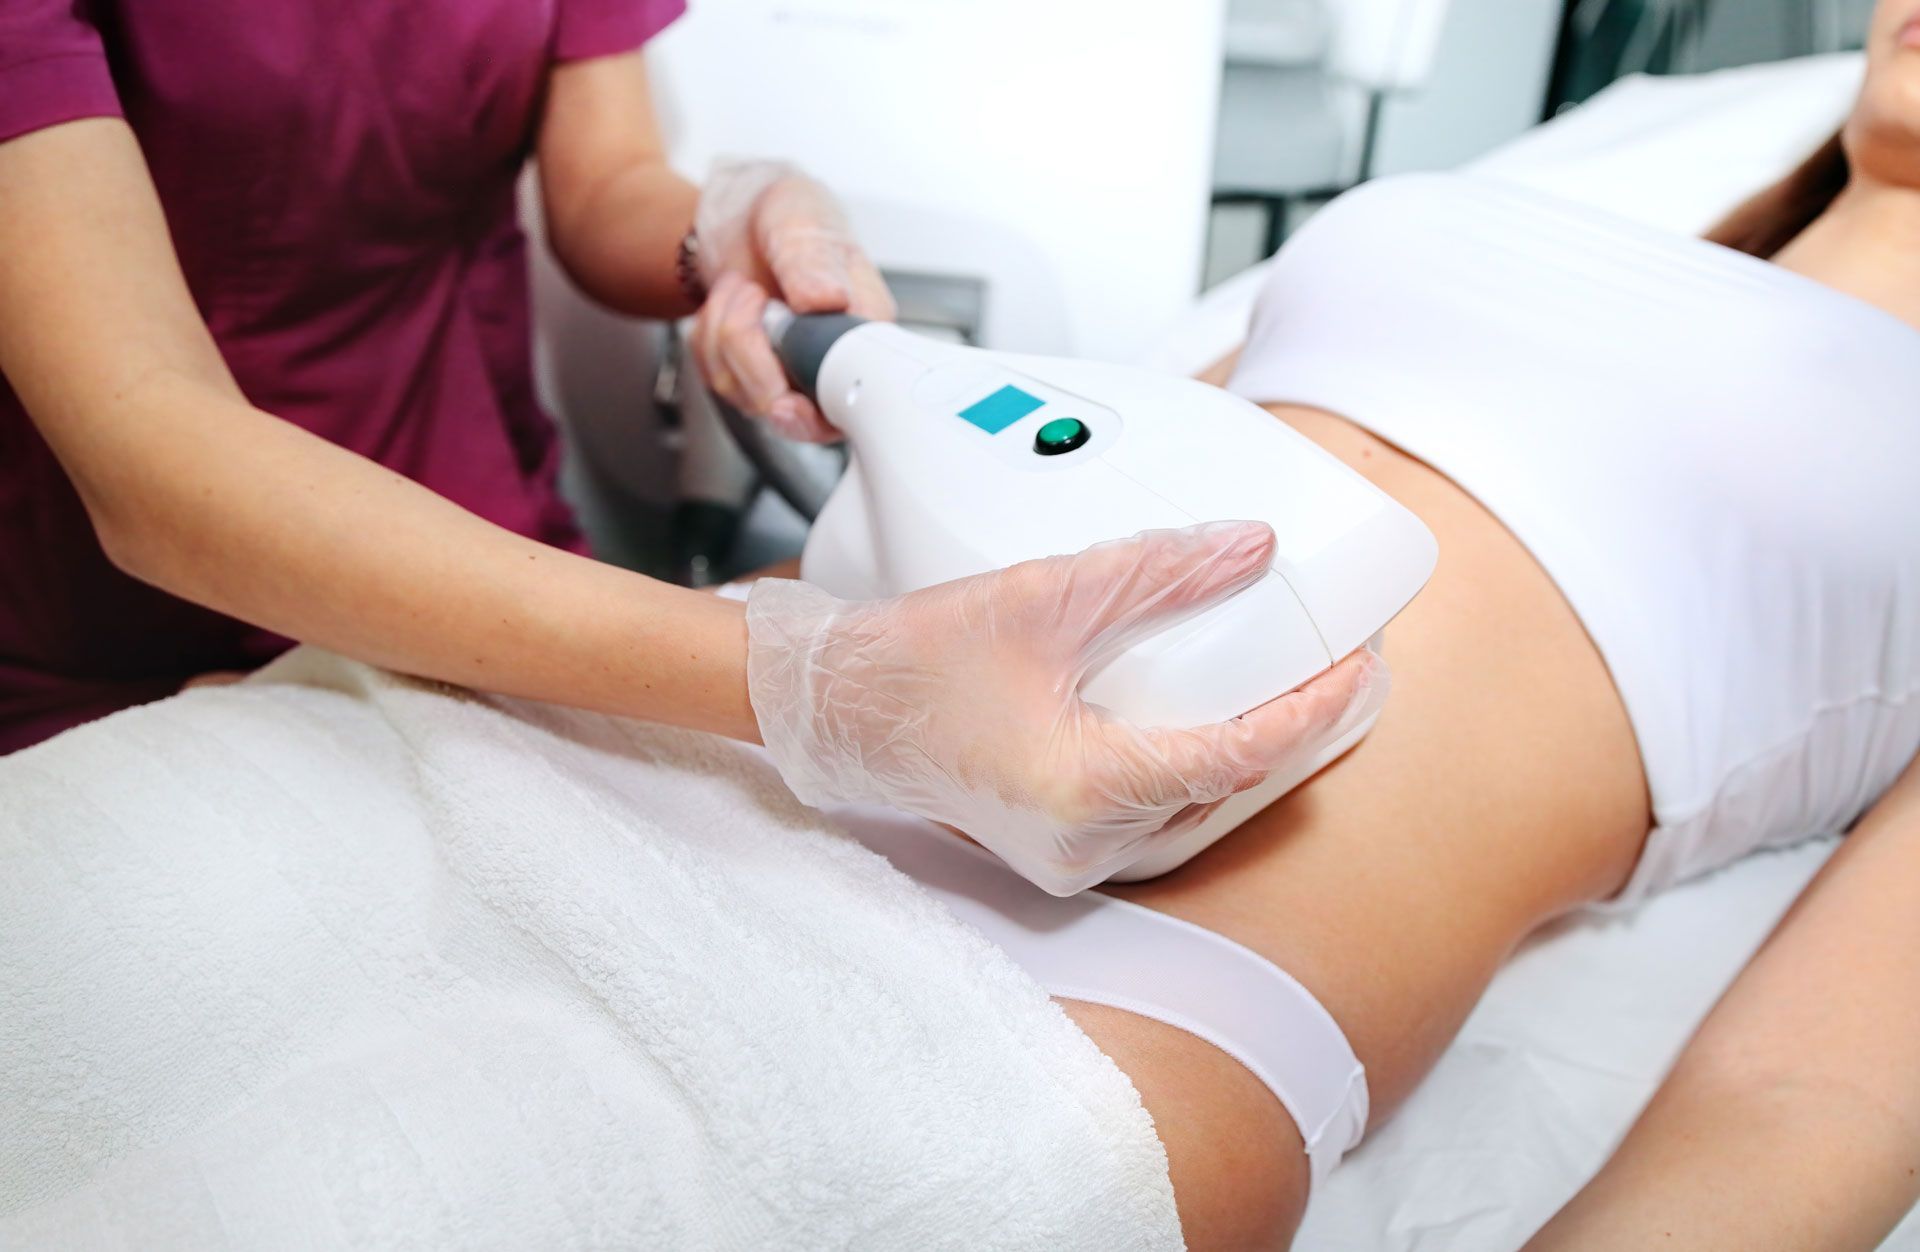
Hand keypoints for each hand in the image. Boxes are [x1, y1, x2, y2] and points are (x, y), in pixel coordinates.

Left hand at [689, 161, 894, 441]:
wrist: (744, 214)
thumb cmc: (789, 215)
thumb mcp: (803, 220)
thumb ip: (814, 260)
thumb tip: (829, 299)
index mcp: (862, 328)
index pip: (853, 398)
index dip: (816, 413)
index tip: (786, 401)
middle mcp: (830, 361)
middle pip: (794, 411)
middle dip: (753, 357)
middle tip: (755, 298)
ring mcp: (790, 374)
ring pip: (746, 395)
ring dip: (725, 335)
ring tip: (744, 290)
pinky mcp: (751, 376)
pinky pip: (716, 379)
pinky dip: (707, 339)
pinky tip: (729, 305)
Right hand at [745, 521, 1385, 894]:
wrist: (832, 707)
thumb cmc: (910, 662)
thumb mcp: (1041, 597)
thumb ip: (1153, 572)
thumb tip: (1246, 549)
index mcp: (1085, 791)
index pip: (1235, 756)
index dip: (1309, 711)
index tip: (1356, 669)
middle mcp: (1083, 842)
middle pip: (1224, 788)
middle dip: (1290, 730)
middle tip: (1344, 672)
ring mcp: (1070, 856)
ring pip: (1192, 807)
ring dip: (1242, 751)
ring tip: (1290, 690)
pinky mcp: (1058, 848)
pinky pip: (1153, 814)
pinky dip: (1192, 766)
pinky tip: (1210, 721)